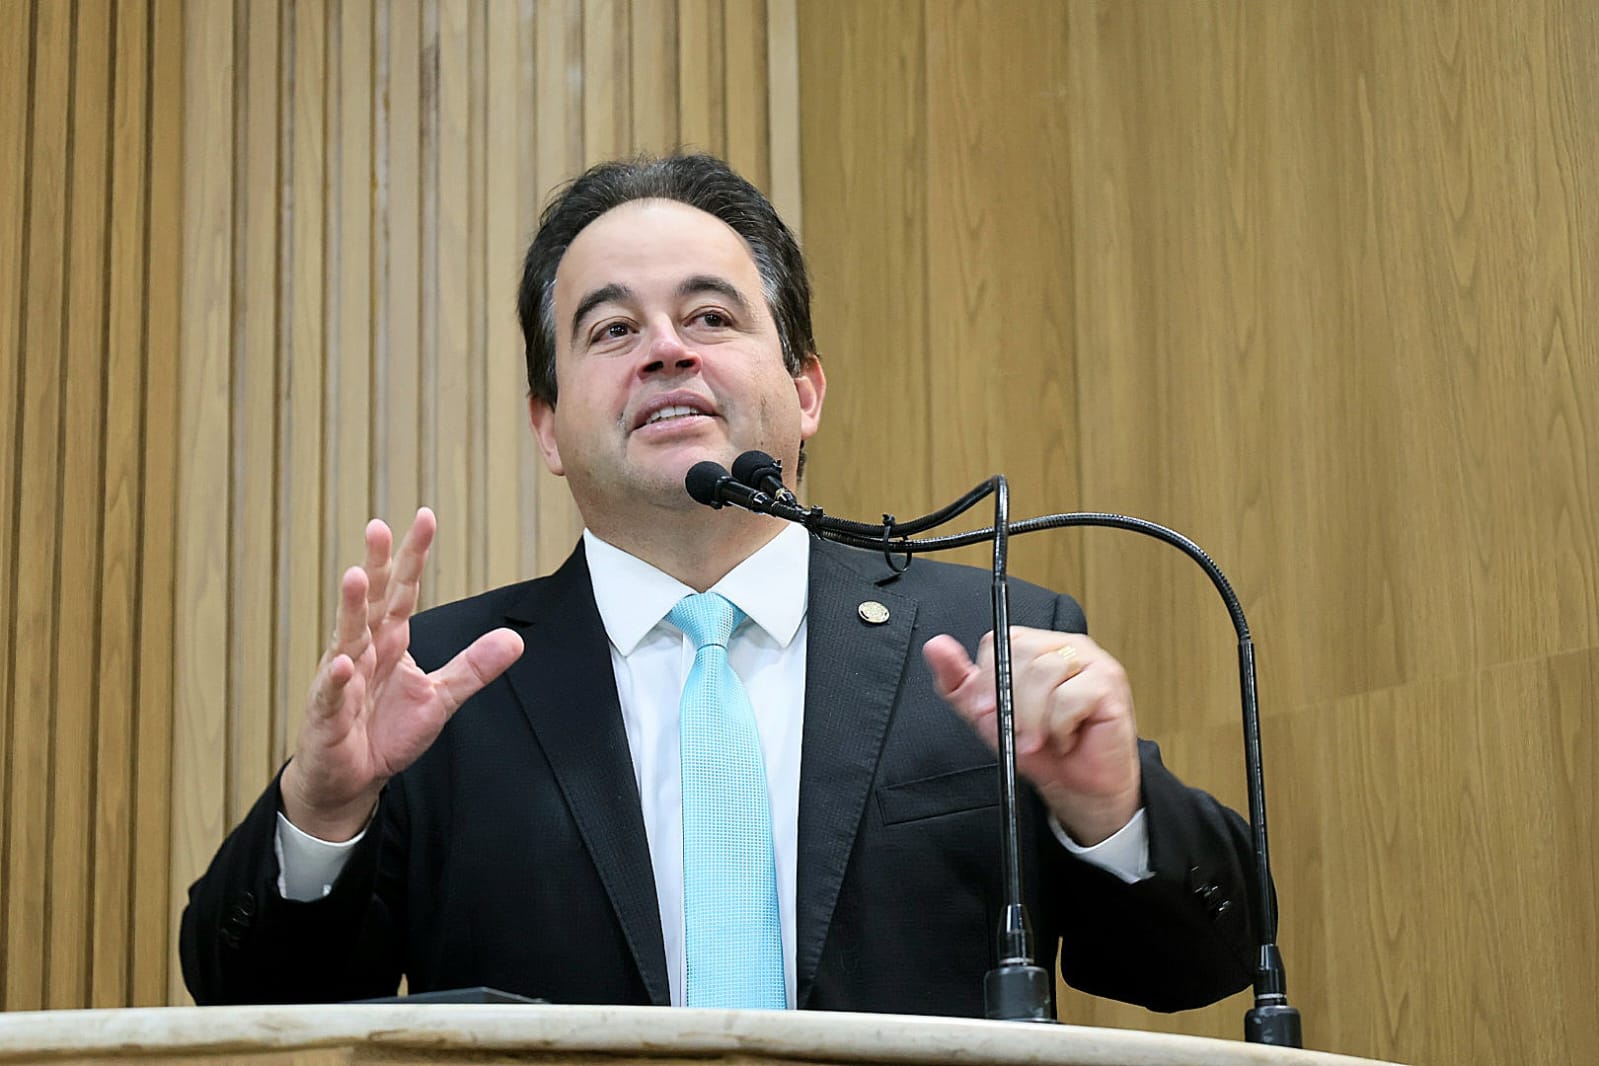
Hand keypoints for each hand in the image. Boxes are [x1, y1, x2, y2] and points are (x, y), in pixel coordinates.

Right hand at [280, 509, 523, 839]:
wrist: (352, 778)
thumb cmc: (387, 732)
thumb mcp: (440, 697)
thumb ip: (473, 667)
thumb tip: (515, 639)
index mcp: (390, 640)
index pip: (403, 590)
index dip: (413, 556)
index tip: (425, 517)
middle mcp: (363, 650)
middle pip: (373, 601)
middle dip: (377, 564)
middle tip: (378, 526)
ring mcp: (342, 679)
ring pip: (347, 637)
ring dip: (352, 608)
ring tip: (357, 576)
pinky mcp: (328, 714)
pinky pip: (332, 694)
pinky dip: (336, 680)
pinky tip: (341, 662)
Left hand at [923, 628, 1139, 845]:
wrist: (1079, 788)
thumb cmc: (1042, 750)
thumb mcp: (988, 716)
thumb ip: (960, 682)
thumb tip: (936, 647)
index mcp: (1036, 647)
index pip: (1002, 639)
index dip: (989, 678)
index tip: (986, 711)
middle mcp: (1064, 646)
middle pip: (1022, 653)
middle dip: (1012, 703)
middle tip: (1017, 733)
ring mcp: (1091, 661)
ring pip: (1045, 674)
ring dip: (1035, 719)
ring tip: (1041, 740)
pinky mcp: (1109, 683)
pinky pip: (1070, 697)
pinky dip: (1060, 727)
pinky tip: (1066, 738)